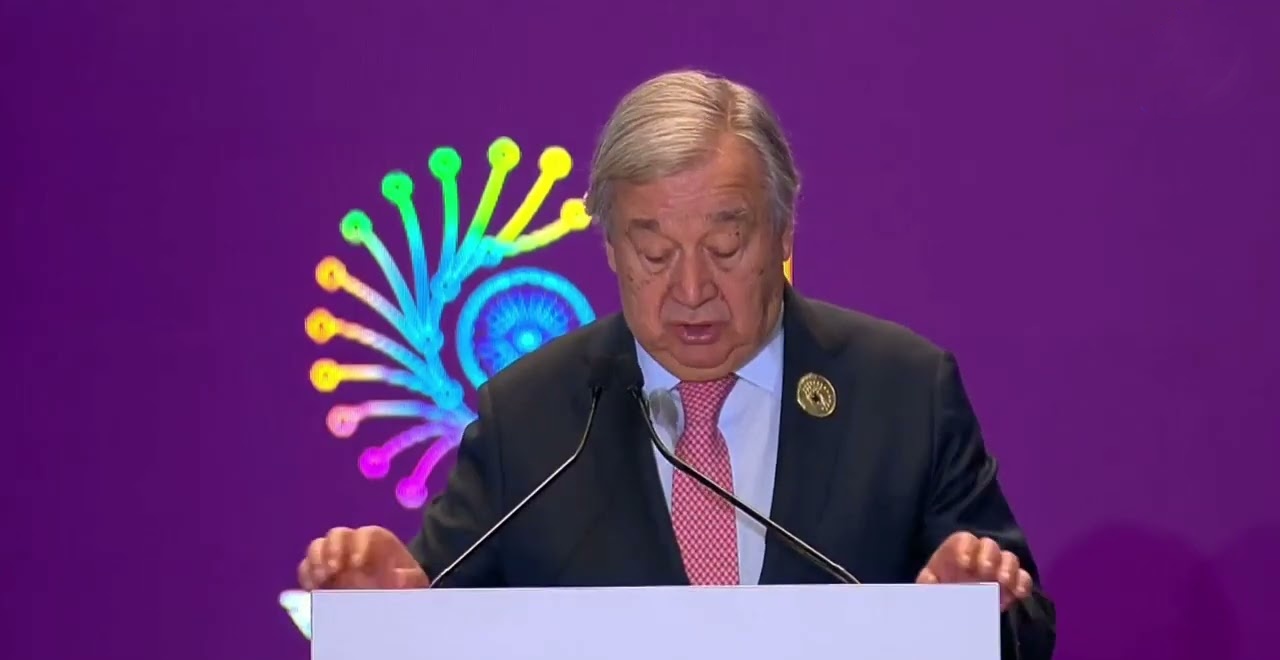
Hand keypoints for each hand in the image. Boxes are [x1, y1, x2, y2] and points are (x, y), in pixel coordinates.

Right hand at [297, 526, 429, 589]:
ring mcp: (334, 556)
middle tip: (335, 570)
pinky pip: (306, 567)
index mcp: (377, 540)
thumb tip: (398, 579)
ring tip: (322, 579)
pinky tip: (313, 589)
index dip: (361, 546)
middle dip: (334, 550)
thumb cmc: (404, 580)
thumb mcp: (415, 580)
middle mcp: (353, 543)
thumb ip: (410, 579)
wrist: (393, 592)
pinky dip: (307, 575)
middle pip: (338, 534)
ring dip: (316, 561)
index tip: (359, 564)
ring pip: (318, 546)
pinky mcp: (321, 573)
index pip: (367, 534)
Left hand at [916, 531, 1031, 610]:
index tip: (965, 563)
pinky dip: (1022, 584)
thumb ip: (926, 584)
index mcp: (956, 554)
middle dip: (989, 556)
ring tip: (1003, 582)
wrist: (951, 615)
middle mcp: (979, 557)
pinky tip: (1017, 594)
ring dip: (1008, 568)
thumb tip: (929, 581)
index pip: (964, 540)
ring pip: (1009, 558)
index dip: (966, 547)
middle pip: (989, 545)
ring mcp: (998, 571)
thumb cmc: (938, 595)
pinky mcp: (1012, 587)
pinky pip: (1023, 579)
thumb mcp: (928, 589)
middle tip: (986, 571)